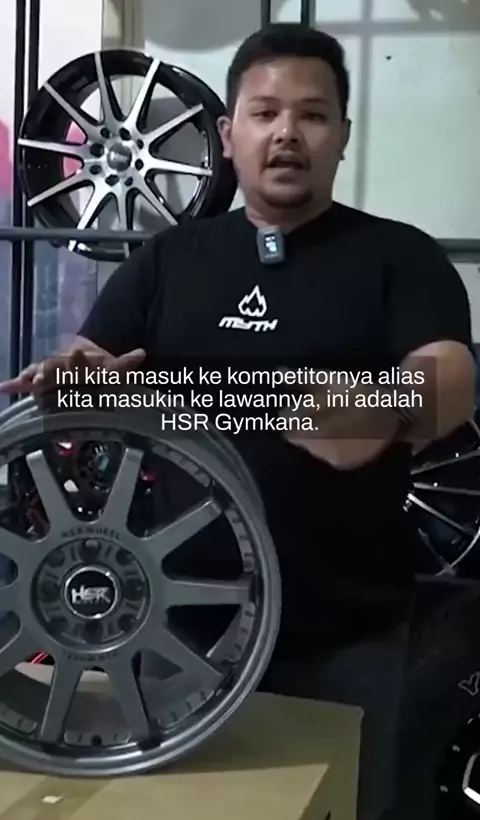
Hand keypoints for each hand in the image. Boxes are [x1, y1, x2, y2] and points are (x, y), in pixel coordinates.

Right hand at [0, 347, 145, 395]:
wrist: (84, 359)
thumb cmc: (98, 368)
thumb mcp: (114, 367)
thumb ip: (126, 362)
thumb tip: (142, 353)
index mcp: (81, 360)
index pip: (79, 358)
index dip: (78, 358)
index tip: (76, 354)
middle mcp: (63, 364)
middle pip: (54, 367)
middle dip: (48, 372)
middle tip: (41, 380)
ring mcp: (50, 372)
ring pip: (39, 373)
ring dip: (32, 378)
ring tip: (25, 384)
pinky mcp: (40, 382)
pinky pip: (25, 383)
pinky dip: (14, 384)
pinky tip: (3, 387)